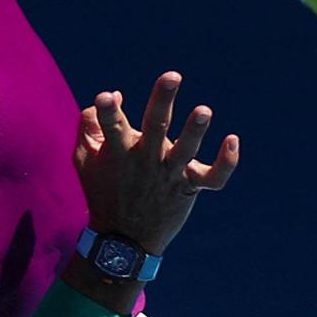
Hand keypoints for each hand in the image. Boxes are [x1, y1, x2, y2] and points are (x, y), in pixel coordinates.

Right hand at [73, 71, 239, 254]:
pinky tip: (233, 139)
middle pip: (155, 126)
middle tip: (172, 75)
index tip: (106, 98)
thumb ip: (90, 123)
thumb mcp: (83, 158)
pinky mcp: (189, 188)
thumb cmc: (102, 190)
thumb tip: (116, 94)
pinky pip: (213, 178)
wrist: (123, 241)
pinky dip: (226, 162)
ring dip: (195, 131)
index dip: (107, 111)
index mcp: (118, 151)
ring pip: (186, 151)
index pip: (111, 126)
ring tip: (203, 110)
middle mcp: (146, 159)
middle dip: (163, 100)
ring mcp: (169, 174)